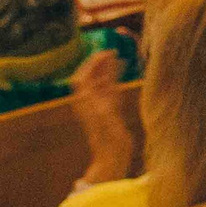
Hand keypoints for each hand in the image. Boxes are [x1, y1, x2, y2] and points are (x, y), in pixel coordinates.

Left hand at [69, 49, 135, 184]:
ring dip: (107, 69)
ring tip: (117, 56)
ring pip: (101, 83)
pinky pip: (110, 90)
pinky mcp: (110, 112)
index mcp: (84, 101)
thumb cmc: (108, 136)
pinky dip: (115, 78)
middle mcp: (90, 102)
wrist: (113, 157)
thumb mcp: (106, 110)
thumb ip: (108, 86)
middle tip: (111, 50)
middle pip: (91, 77)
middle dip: (99, 63)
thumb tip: (109, 68)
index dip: (91, 62)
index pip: (82, 76)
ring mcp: (100, 106)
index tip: (104, 52)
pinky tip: (123, 70)